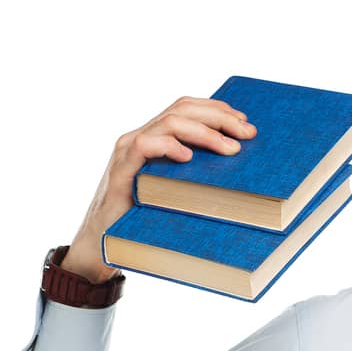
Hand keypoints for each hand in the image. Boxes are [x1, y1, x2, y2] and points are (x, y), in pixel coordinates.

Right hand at [62, 96, 257, 278]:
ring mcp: (128, 151)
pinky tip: (188, 156)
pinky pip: (143, 146)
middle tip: (247, 133)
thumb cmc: (144, 219)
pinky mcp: (121, 171)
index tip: (245, 122)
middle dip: (219, 118)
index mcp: (155, 138)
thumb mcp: (175, 192)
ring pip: (168, 122)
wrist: (104, 242)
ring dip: (204, 133)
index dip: (216, 109)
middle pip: (182, 109)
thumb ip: (195, 176)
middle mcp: (140, 137)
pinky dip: (167, 146)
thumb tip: (239, 176)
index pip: (186, 108)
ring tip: (229, 148)